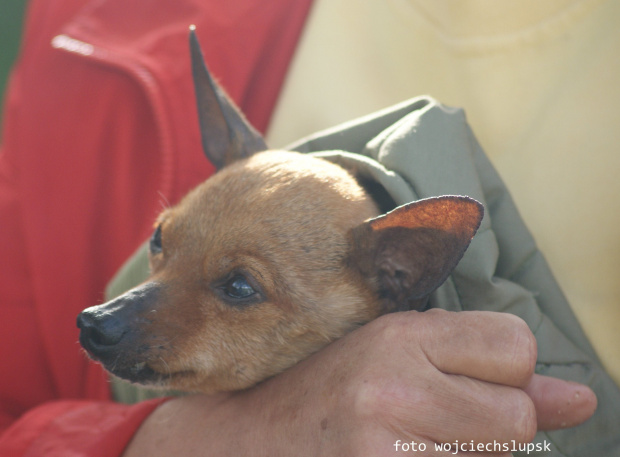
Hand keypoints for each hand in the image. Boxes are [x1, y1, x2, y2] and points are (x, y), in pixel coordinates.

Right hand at [123, 310, 595, 455]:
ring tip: (412, 440)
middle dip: (487, 416)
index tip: (462, 375)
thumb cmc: (325, 389)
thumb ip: (487, 369)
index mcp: (397, 337)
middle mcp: (394, 388)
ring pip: (498, 452)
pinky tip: (402, 456)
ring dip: (469, 450)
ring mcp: (388, 449)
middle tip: (430, 416)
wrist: (248, 441)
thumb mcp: (398, 355)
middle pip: (516, 412)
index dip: (499, 366)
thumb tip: (582, 400)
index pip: (517, 344)